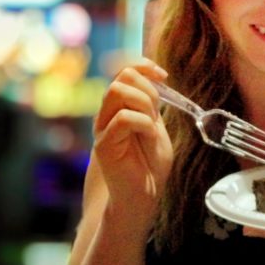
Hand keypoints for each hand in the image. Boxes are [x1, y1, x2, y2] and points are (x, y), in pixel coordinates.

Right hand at [91, 58, 173, 232]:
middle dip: (148, 89)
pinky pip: (123, 118)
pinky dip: (143, 122)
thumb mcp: (156, 129)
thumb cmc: (149, 167)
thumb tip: (156, 79)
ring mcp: (102, 128)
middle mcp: (106, 114)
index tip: (163, 76)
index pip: (123, 71)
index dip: (143, 66)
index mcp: (119, 107)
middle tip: (157, 114)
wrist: (141, 198)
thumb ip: (151, 107)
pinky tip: (149, 135)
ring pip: (117, 91)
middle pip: (121, 77)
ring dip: (144, 104)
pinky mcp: (103, 144)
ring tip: (152, 126)